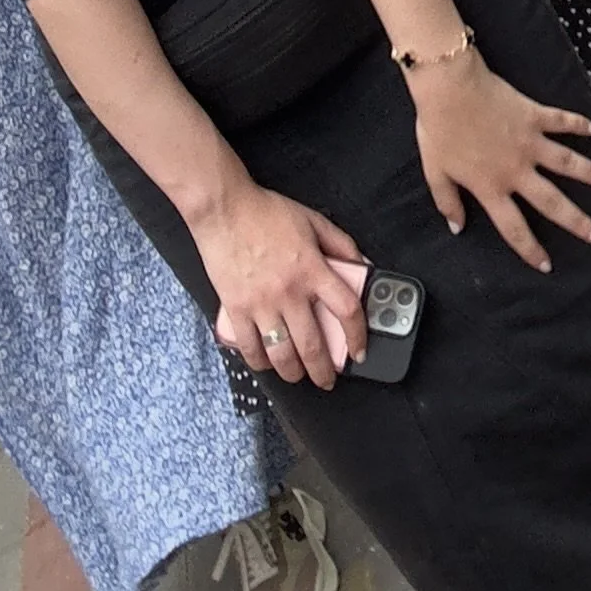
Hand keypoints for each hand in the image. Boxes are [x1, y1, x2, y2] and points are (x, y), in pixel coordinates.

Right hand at [191, 180, 365, 386]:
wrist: (226, 210)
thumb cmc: (268, 213)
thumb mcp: (314, 220)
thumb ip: (341, 244)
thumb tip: (363, 266)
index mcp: (312, 268)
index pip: (346, 309)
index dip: (358, 335)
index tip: (360, 350)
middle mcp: (289, 291)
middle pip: (313, 344)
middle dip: (324, 371)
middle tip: (328, 380)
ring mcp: (261, 303)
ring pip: (281, 354)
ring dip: (293, 373)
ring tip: (299, 374)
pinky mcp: (236, 309)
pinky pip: (250, 348)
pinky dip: (260, 362)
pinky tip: (267, 363)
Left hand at [408, 45, 590, 273]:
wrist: (450, 88)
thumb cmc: (439, 129)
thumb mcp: (435, 172)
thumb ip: (448, 202)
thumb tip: (456, 227)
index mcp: (491, 187)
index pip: (514, 228)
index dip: (530, 250)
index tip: (547, 265)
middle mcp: (516, 170)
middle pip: (553, 203)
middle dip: (578, 222)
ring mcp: (529, 142)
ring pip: (568, 164)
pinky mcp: (534, 115)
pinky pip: (561, 121)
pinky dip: (578, 125)